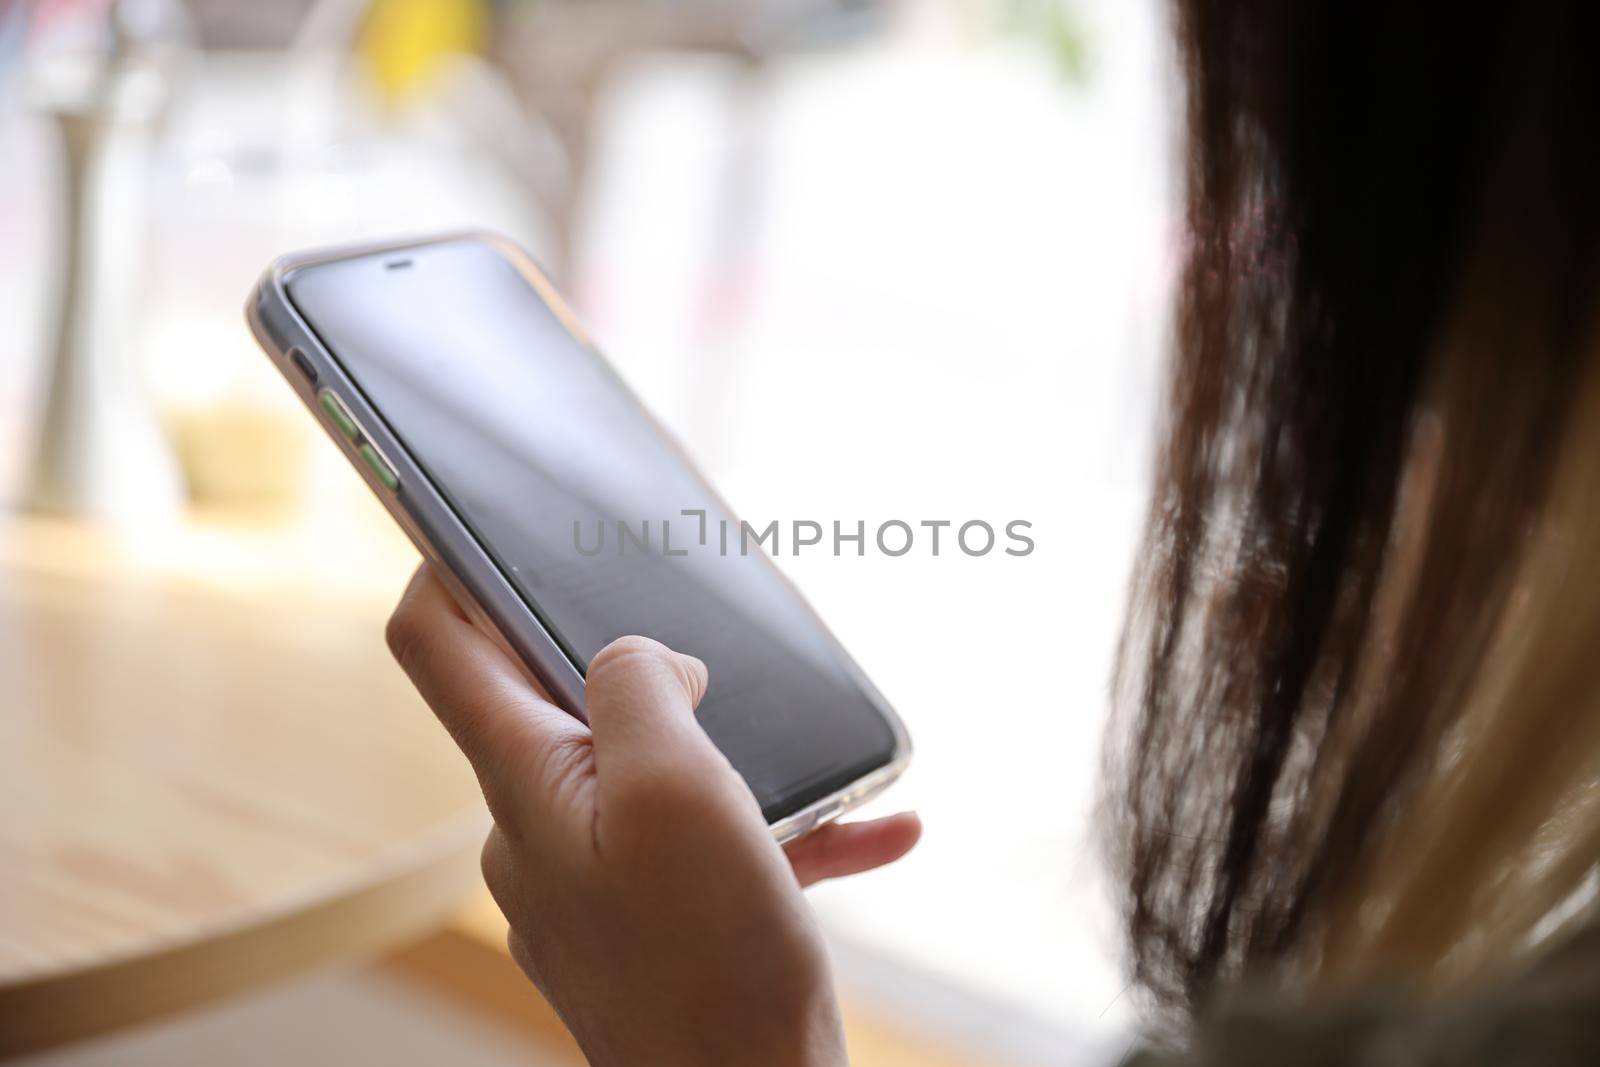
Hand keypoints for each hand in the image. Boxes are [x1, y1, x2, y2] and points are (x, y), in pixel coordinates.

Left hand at [386, 565, 920, 1066]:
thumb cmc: (713, 962)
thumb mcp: (678, 788)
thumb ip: (637, 689)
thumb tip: (638, 658)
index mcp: (526, 780)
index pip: (438, 643)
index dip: (446, 561)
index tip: (480, 514)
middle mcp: (540, 828)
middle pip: (555, 702)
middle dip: (639, 668)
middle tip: (715, 661)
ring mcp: (591, 882)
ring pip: (651, 777)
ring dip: (735, 761)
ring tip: (818, 771)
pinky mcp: (648, 925)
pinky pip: (705, 849)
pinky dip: (775, 833)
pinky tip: (869, 834)